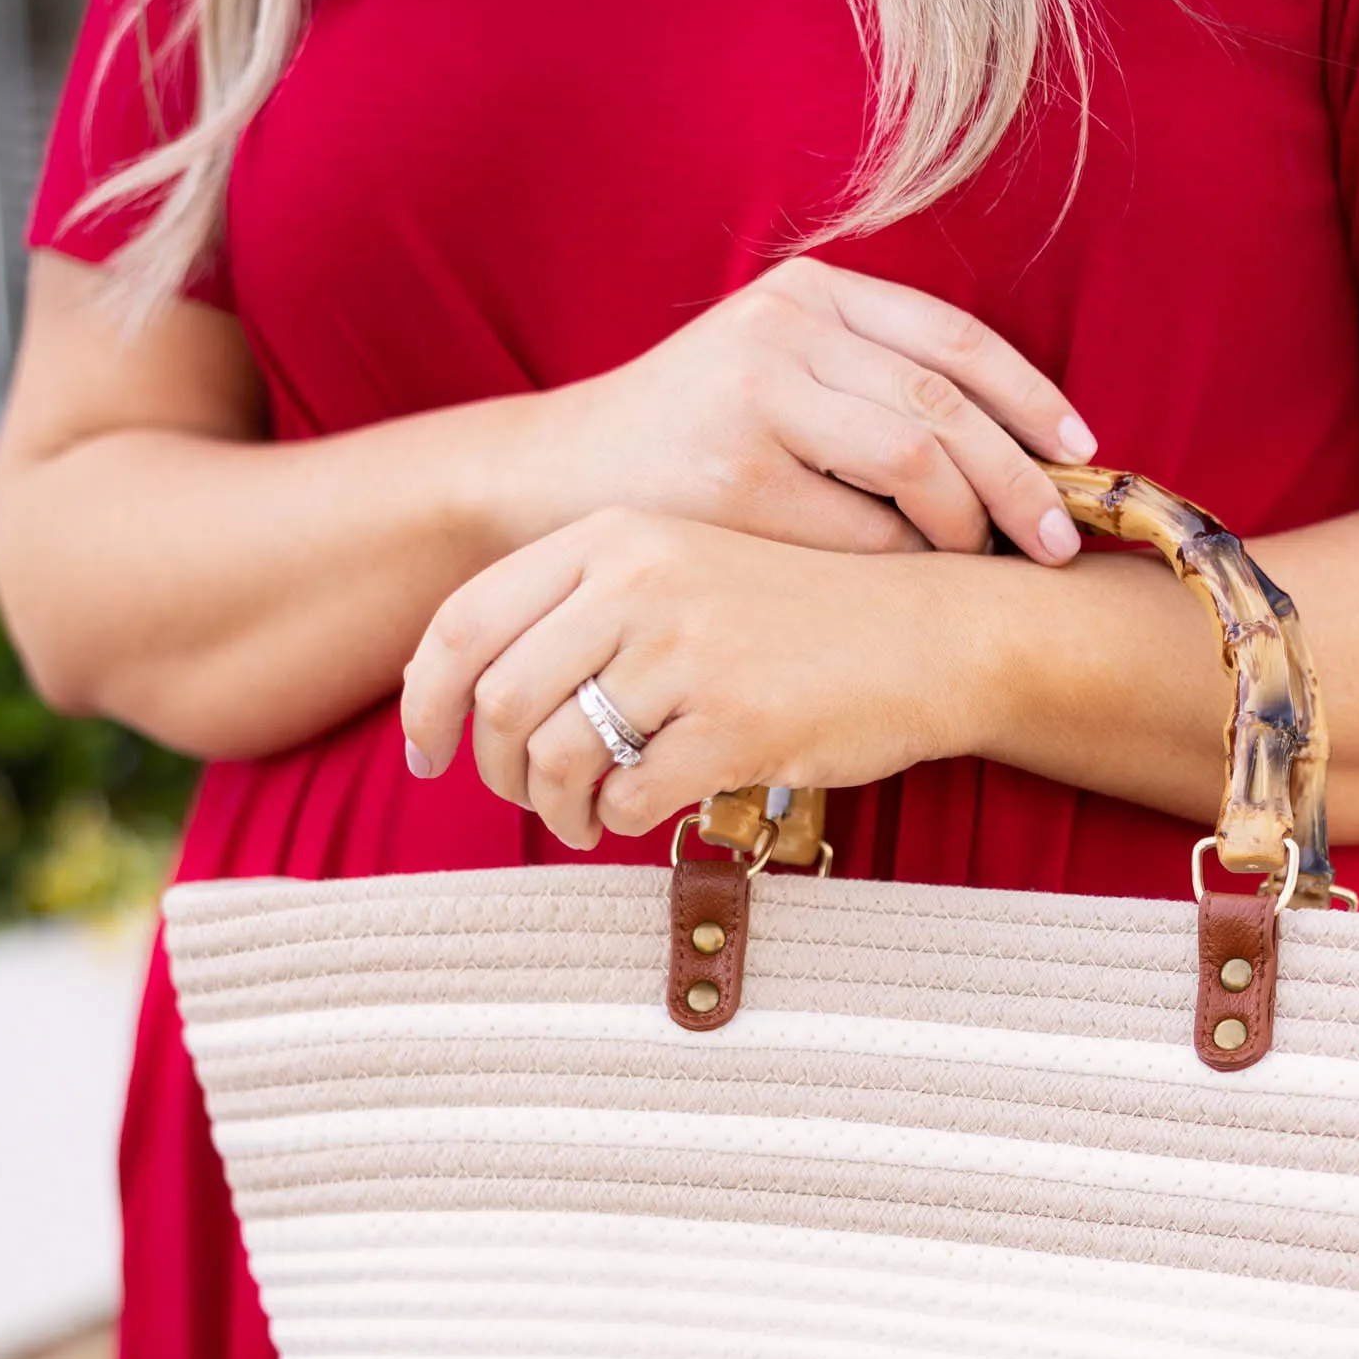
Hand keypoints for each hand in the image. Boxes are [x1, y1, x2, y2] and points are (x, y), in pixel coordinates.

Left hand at [401, 509, 1005, 844]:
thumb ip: (588, 610)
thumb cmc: (803, 618)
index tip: (427, 751)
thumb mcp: (685, 572)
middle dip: (497, 772)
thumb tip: (477, 695)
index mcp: (614, 536)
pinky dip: (620, 819)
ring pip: (557, 756)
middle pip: (501, 701)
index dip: (424, 700)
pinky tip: (644, 813)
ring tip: (585, 821)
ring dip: (556, 810)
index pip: (466, 621)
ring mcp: (688, 652)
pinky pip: (630, 795)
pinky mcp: (736, 723)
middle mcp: (640, 581)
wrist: (934, 635)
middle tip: (528, 801)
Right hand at [498, 257, 1093, 566]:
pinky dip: (905, 559)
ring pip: (916, 459)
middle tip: (1057, 538)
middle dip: (1020, 476)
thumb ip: (861, 384)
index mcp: (807, 295)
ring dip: (970, 522)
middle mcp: (785, 329)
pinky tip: (919, 583)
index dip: (1029, 397)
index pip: (950, 336)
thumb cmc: (681, 446)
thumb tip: (1008, 450)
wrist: (551, 482)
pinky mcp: (736, 475)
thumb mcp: (769, 376)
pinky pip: (860, 526)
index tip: (1082, 451)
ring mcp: (758, 397)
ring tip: (990, 563)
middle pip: (947, 401)